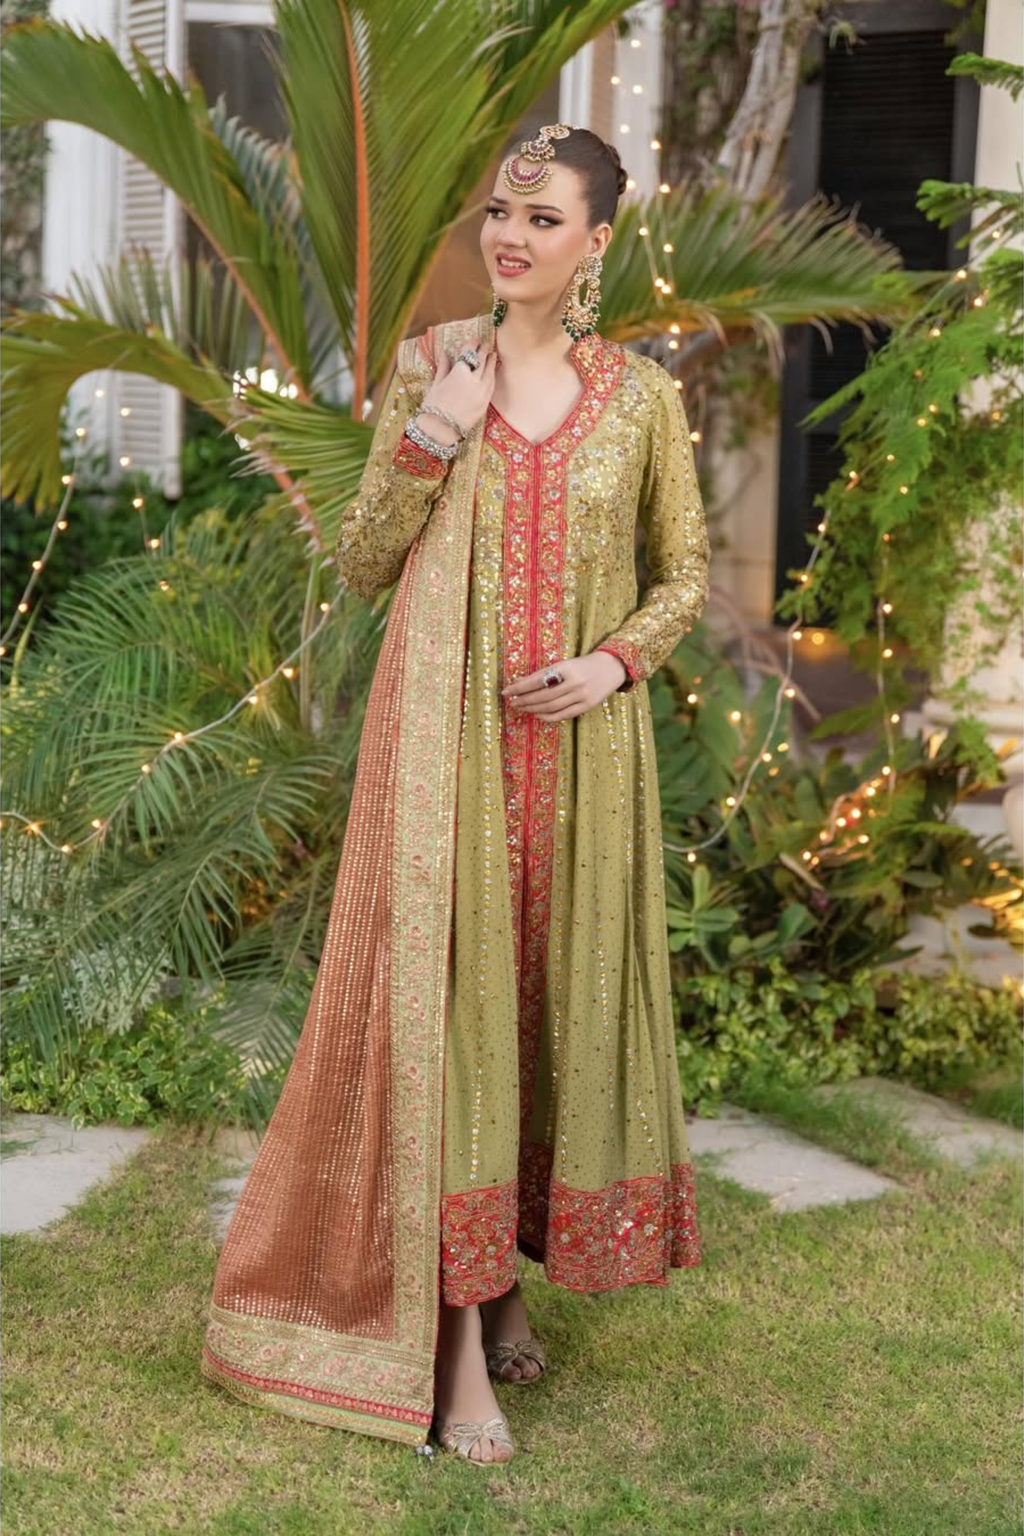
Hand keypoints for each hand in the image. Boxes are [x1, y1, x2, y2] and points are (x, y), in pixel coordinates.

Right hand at [416, 344, 498, 444]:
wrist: (440, 430)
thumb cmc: (434, 406)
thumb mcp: (437, 383)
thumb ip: (444, 366)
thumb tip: (443, 352)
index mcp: (459, 371)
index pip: (469, 351)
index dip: (473, 343)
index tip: (475, 339)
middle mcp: (474, 379)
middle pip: (482, 359)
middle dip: (483, 350)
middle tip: (484, 344)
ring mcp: (482, 391)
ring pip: (490, 371)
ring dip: (491, 361)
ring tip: (492, 355)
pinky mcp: (486, 402)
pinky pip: (491, 384)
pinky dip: (492, 375)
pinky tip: (492, 372)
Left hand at [500, 651, 628, 720]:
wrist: (612, 667)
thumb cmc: (584, 664)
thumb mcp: (567, 663)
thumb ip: (548, 673)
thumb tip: (522, 684)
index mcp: (567, 667)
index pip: (538, 679)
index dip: (520, 686)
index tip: (507, 690)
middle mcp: (574, 682)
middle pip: (543, 695)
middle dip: (524, 699)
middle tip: (512, 701)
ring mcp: (582, 695)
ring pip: (551, 706)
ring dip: (533, 708)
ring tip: (521, 707)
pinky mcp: (587, 706)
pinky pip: (563, 714)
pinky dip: (548, 716)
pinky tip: (537, 715)